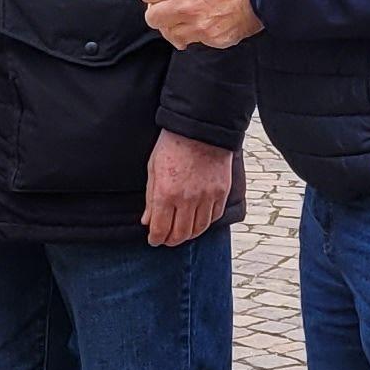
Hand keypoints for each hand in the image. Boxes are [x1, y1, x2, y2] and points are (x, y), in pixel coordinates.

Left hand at [139, 0, 261, 50]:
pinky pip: (195, 41)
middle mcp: (183, 6)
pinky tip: (205, 22)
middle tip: (173, 3)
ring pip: (171, 33)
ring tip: (189, 14)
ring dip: (176, 24)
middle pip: (152, 17)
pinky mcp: (214, 38)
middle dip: (159, 10)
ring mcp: (199, 25)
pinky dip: (197, 33)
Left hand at [143, 131, 236, 246]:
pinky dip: (206, 222)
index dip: (156, 239)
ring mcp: (206, 196)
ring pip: (198, 229)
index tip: (154, 240)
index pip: (160, 229)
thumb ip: (150, 198)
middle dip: (171, 240)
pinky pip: (214, 216)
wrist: (200, 128)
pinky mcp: (221, 191)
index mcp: (166, 194)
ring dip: (189, 235)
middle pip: (180, 234)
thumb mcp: (153, 169)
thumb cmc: (172, 145)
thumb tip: (147, 221)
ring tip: (183, 233)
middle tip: (167, 239)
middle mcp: (187, 199)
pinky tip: (198, 220)